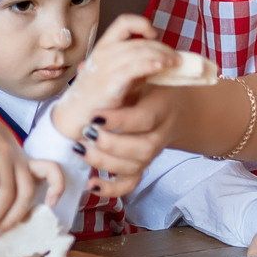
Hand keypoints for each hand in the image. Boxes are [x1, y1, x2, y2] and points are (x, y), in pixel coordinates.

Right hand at [50, 14, 177, 139]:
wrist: (74, 118)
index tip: (155, 35)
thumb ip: (133, 67)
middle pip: (140, 41)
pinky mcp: (110, 83)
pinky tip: (161, 68)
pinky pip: (134, 68)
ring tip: (175, 63)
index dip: (142, 24)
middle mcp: (104, 53)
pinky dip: (151, 65)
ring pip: (140, 51)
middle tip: (177, 58)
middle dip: (163, 48)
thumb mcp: (115, 76)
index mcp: (104, 47)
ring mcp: (106, 67)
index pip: (124, 23)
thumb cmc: (95, 99)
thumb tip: (159, 61)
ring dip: (162, 55)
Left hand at [81, 82, 183, 196]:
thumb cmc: (152, 86)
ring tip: (80, 149)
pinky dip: (111, 189)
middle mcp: (160, 133)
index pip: (144, 119)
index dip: (120, 121)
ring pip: (134, 167)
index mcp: (161, 107)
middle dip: (110, 144)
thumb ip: (120, 72)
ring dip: (104, 162)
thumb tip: (85, 66)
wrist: (176, 108)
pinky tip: (91, 184)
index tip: (95, 116)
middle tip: (86, 132)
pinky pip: (130, 184)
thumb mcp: (143, 74)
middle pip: (141, 149)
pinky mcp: (143, 166)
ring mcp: (152, 153)